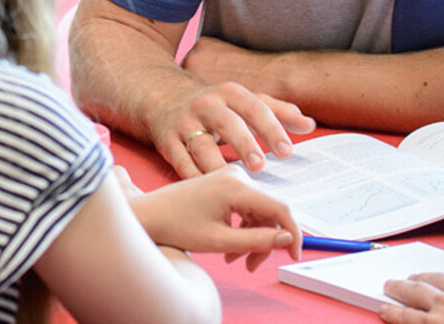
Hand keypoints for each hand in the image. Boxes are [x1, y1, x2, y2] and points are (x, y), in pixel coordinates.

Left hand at [128, 168, 302, 270]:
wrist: (149, 214)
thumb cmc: (177, 226)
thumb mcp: (220, 241)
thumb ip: (257, 241)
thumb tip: (288, 239)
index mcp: (237, 187)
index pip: (281, 209)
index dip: (294, 234)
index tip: (295, 256)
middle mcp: (237, 176)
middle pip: (269, 212)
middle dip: (265, 242)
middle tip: (251, 266)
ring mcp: (230, 177)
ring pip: (258, 212)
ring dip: (253, 238)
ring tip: (235, 260)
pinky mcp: (224, 182)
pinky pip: (246, 207)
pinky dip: (243, 228)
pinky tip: (230, 246)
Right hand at [150, 77, 314, 178]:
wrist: (163, 97)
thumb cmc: (215, 106)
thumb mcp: (244, 101)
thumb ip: (278, 111)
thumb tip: (309, 125)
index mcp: (230, 93)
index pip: (254, 107)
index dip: (271, 128)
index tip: (287, 151)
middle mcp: (206, 105)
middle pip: (227, 123)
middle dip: (244, 143)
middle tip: (259, 165)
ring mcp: (184, 123)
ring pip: (201, 145)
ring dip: (217, 164)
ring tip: (232, 181)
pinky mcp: (167, 142)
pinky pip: (180, 161)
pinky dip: (193, 176)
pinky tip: (207, 190)